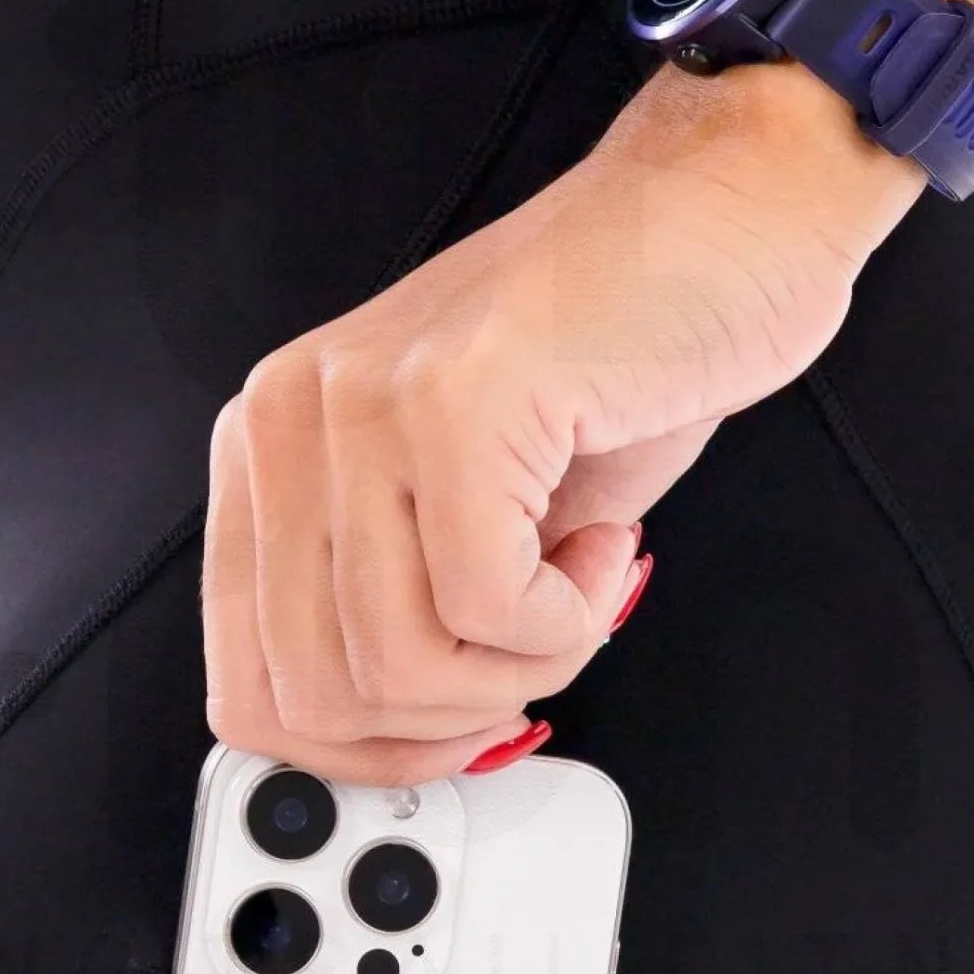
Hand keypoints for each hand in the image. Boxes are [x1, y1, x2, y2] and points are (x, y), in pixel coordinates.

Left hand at [204, 56, 922, 783]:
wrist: (727, 218)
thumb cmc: (613, 355)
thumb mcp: (467, 512)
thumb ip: (395, 619)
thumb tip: (380, 750)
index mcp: (270, 456)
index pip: (247, 689)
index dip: (359, 755)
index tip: (450, 732)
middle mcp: (289, 423)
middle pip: (318, 698)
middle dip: (448, 721)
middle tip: (533, 659)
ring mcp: (360, 408)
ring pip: (398, 667)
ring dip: (522, 669)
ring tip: (578, 587)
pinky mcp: (452, 405)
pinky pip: (488, 611)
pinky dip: (569, 619)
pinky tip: (604, 548)